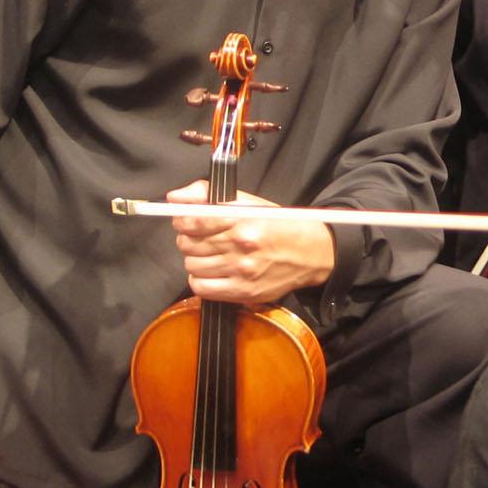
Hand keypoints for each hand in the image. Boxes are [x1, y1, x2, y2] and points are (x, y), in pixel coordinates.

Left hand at [167, 179, 335, 304]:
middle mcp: (242, 243)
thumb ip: (209, 197)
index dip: (181, 220)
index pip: (194, 220)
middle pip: (188, 244)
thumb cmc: (280, 226)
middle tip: (200, 239)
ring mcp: (242, 269)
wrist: (312, 253)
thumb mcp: (250, 203)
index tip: (184, 222)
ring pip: (192, 266)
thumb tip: (175, 197)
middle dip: (189, 240)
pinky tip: (212, 273)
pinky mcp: (244, 290)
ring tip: (210, 256)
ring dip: (195, 260)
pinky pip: (202, 288)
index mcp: (243, 217)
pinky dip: (201, 280)